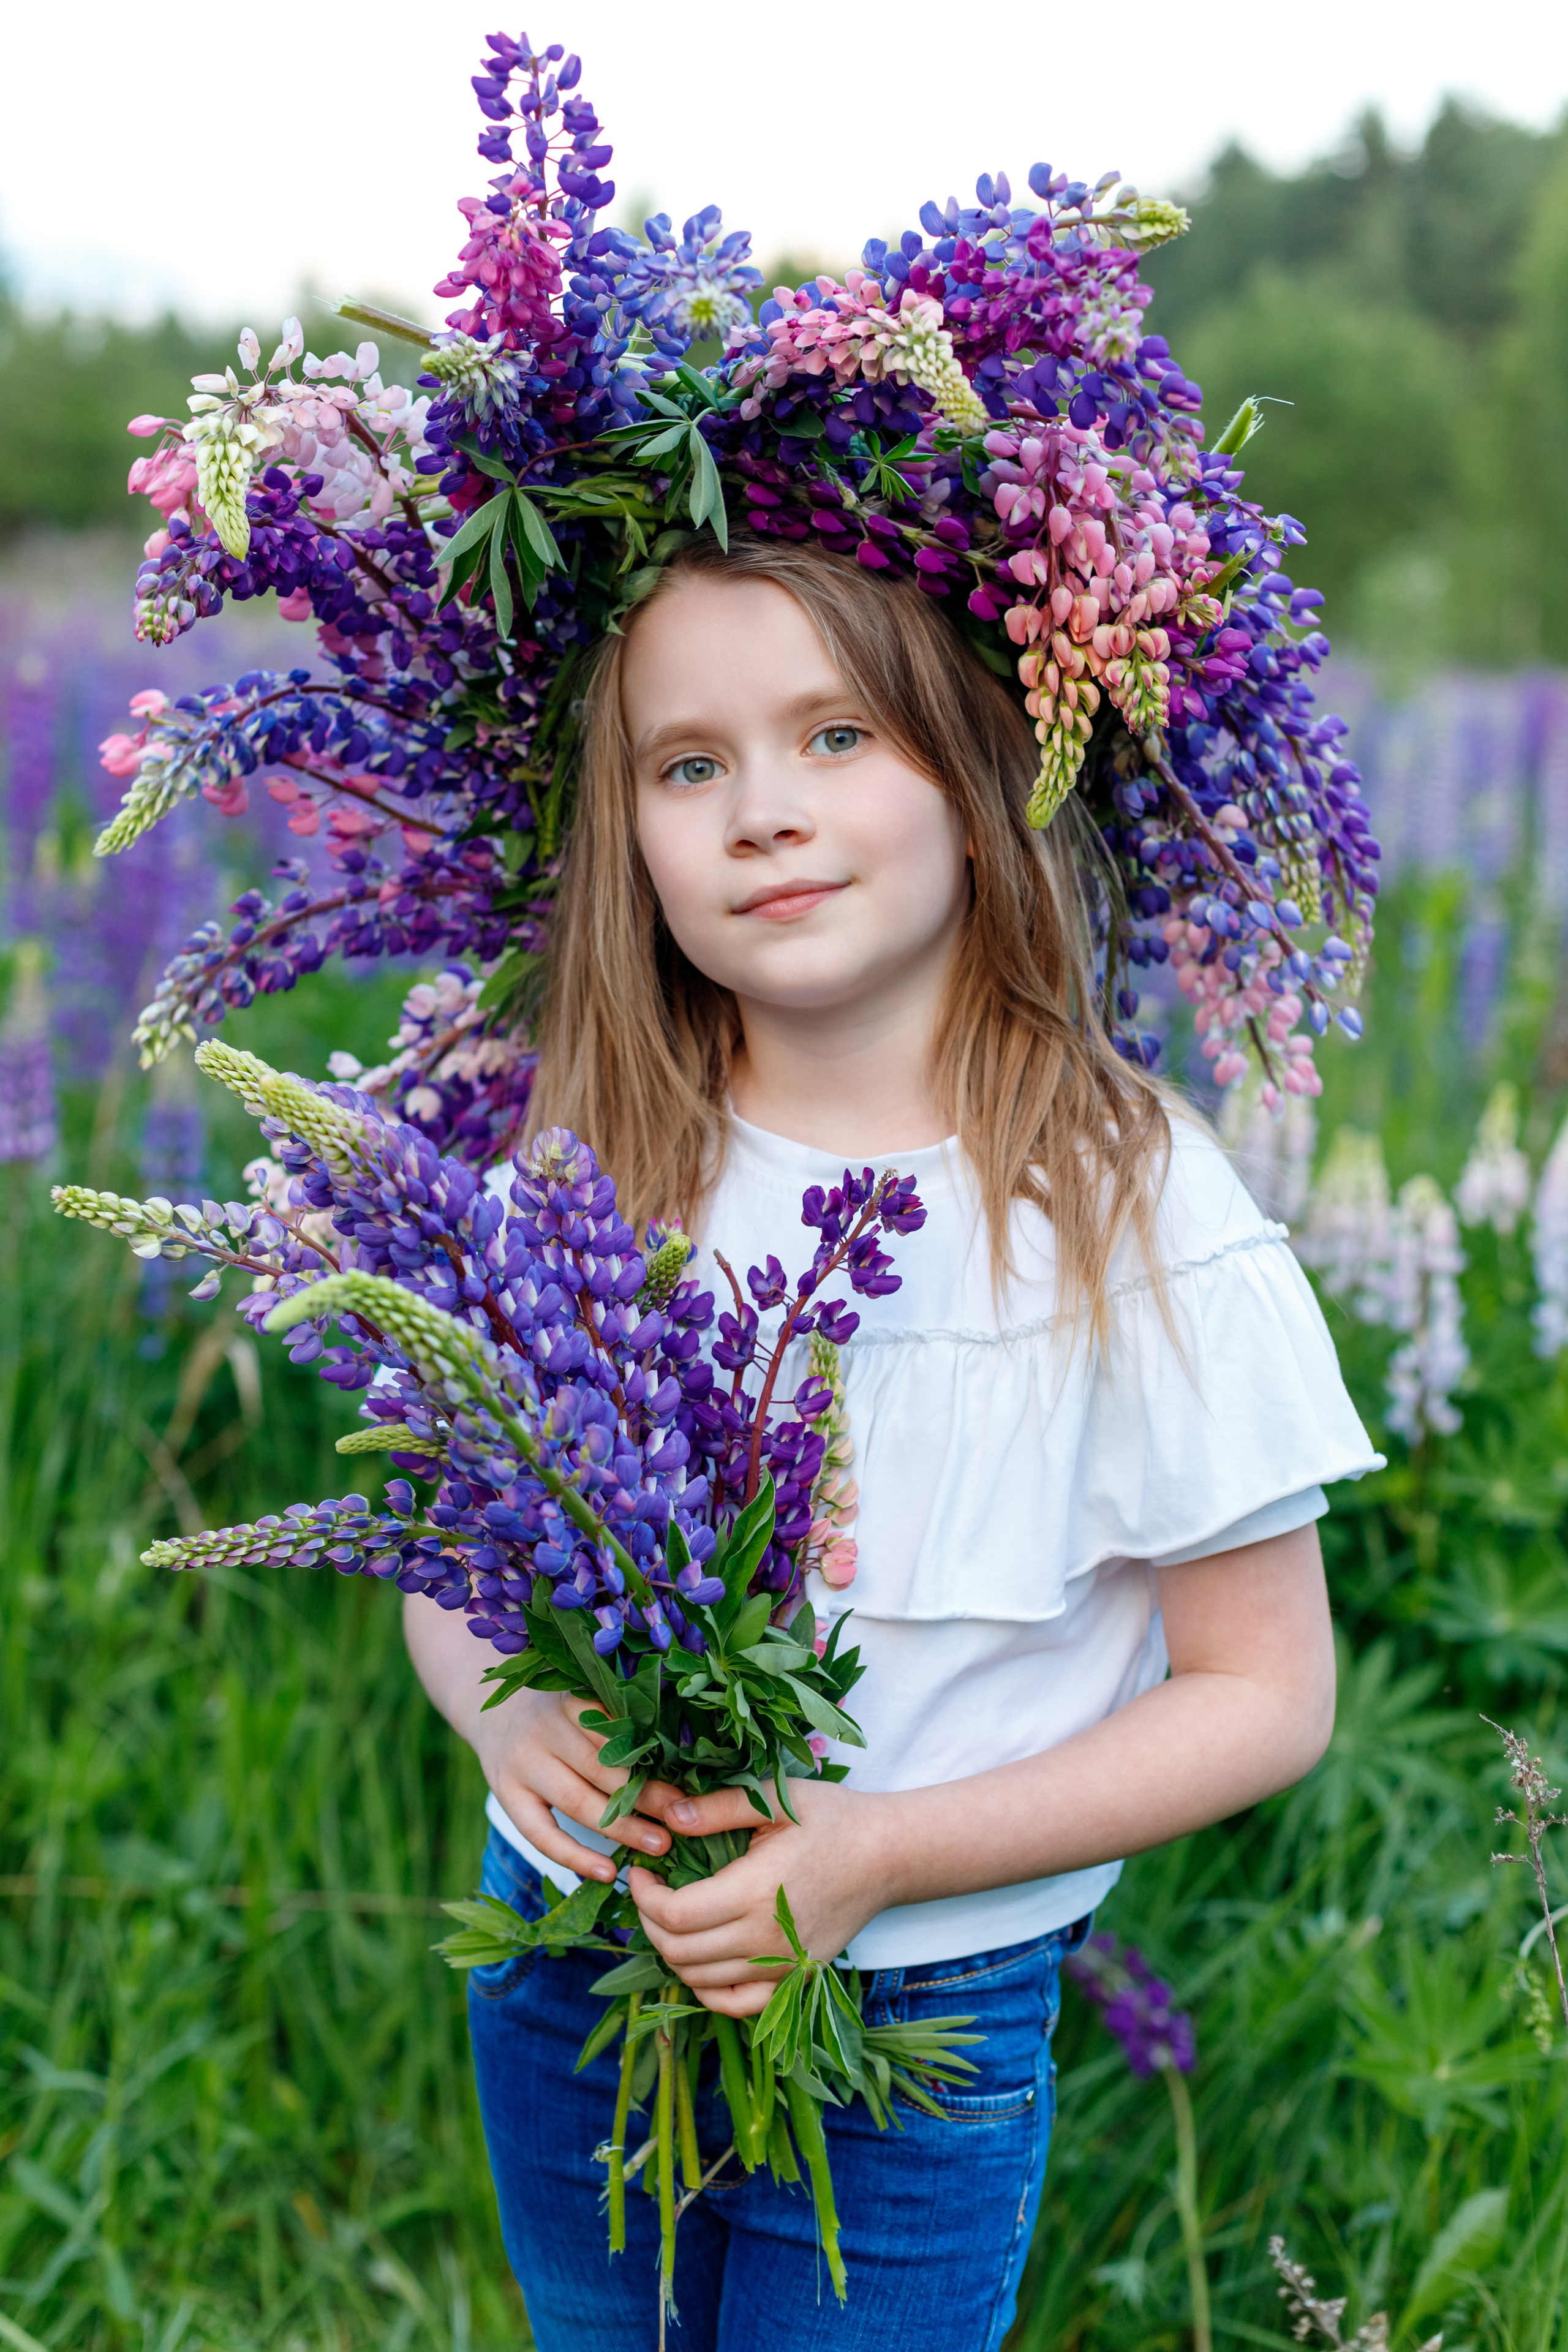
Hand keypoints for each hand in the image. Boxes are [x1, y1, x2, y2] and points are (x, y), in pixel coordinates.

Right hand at [470, 1686, 674, 1884]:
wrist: (494, 1714)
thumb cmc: (560, 1713)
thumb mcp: (587, 1700)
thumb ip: (622, 1719)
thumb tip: (683, 1755)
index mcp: (571, 1700)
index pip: (617, 1731)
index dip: (653, 1759)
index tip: (687, 1782)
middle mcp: (543, 1730)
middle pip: (601, 1769)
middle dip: (646, 1797)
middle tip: (682, 1818)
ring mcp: (521, 1765)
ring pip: (577, 1802)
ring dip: (622, 1829)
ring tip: (659, 1846)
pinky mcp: (507, 1796)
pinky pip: (542, 1834)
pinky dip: (575, 1857)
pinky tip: (607, 1873)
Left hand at [626, 1777, 893, 2016]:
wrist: (887, 1856)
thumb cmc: (832, 1820)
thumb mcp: (776, 1798)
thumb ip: (719, 1807)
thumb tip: (667, 1819)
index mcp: (755, 1892)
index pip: (675, 1915)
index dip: (643, 1896)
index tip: (639, 1872)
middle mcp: (765, 1940)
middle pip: (679, 1952)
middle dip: (649, 1922)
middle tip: (649, 1892)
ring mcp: (780, 1967)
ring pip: (699, 1979)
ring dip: (671, 1952)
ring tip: (670, 1916)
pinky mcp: (794, 1980)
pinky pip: (735, 2003)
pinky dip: (705, 1988)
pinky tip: (699, 1958)